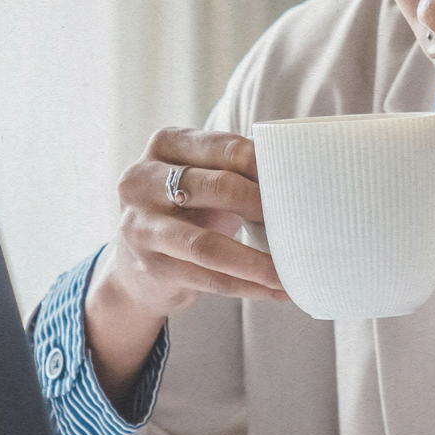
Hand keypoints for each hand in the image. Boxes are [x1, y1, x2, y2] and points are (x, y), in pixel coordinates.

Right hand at [84, 128, 287, 403]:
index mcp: (166, 144)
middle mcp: (143, 180)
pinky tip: (277, 290)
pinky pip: (209, 279)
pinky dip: (248, 286)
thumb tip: (299, 176)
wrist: (135, 260)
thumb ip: (235, 167)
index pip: (226, 147)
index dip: (266, 165)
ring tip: (289, 271)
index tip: (299, 181)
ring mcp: (141, 226)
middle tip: (300, 221)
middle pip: (218, 188)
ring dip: (256, 261)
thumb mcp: (201, 174)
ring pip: (208, 245)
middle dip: (264, 206)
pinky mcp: (150, 267)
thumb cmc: (187, 205)